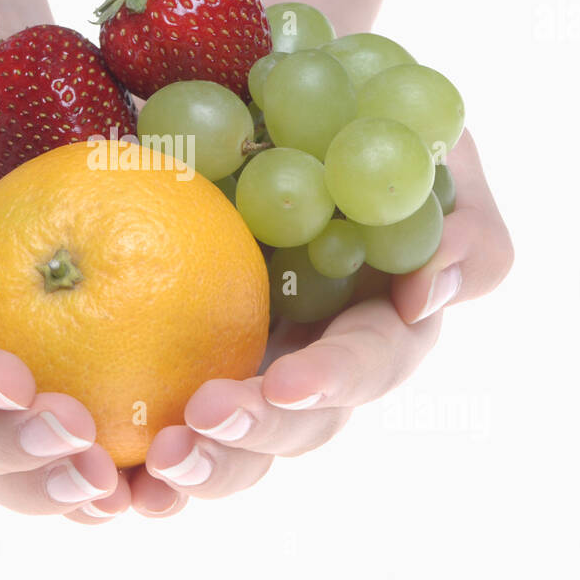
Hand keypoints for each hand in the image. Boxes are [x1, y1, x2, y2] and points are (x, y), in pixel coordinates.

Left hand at [133, 129, 512, 513]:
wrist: (268, 97)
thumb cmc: (362, 118)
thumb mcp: (426, 151)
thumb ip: (462, 222)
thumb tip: (426, 293)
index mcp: (381, 318)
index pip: (367, 363)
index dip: (334, 379)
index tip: (286, 382)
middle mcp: (322, 358)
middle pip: (301, 424)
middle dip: (254, 435)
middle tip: (197, 428)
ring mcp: (258, 366)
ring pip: (242, 445)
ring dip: (204, 464)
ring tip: (156, 465)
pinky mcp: (192, 365)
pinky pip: (176, 426)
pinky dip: (148, 467)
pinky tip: (117, 483)